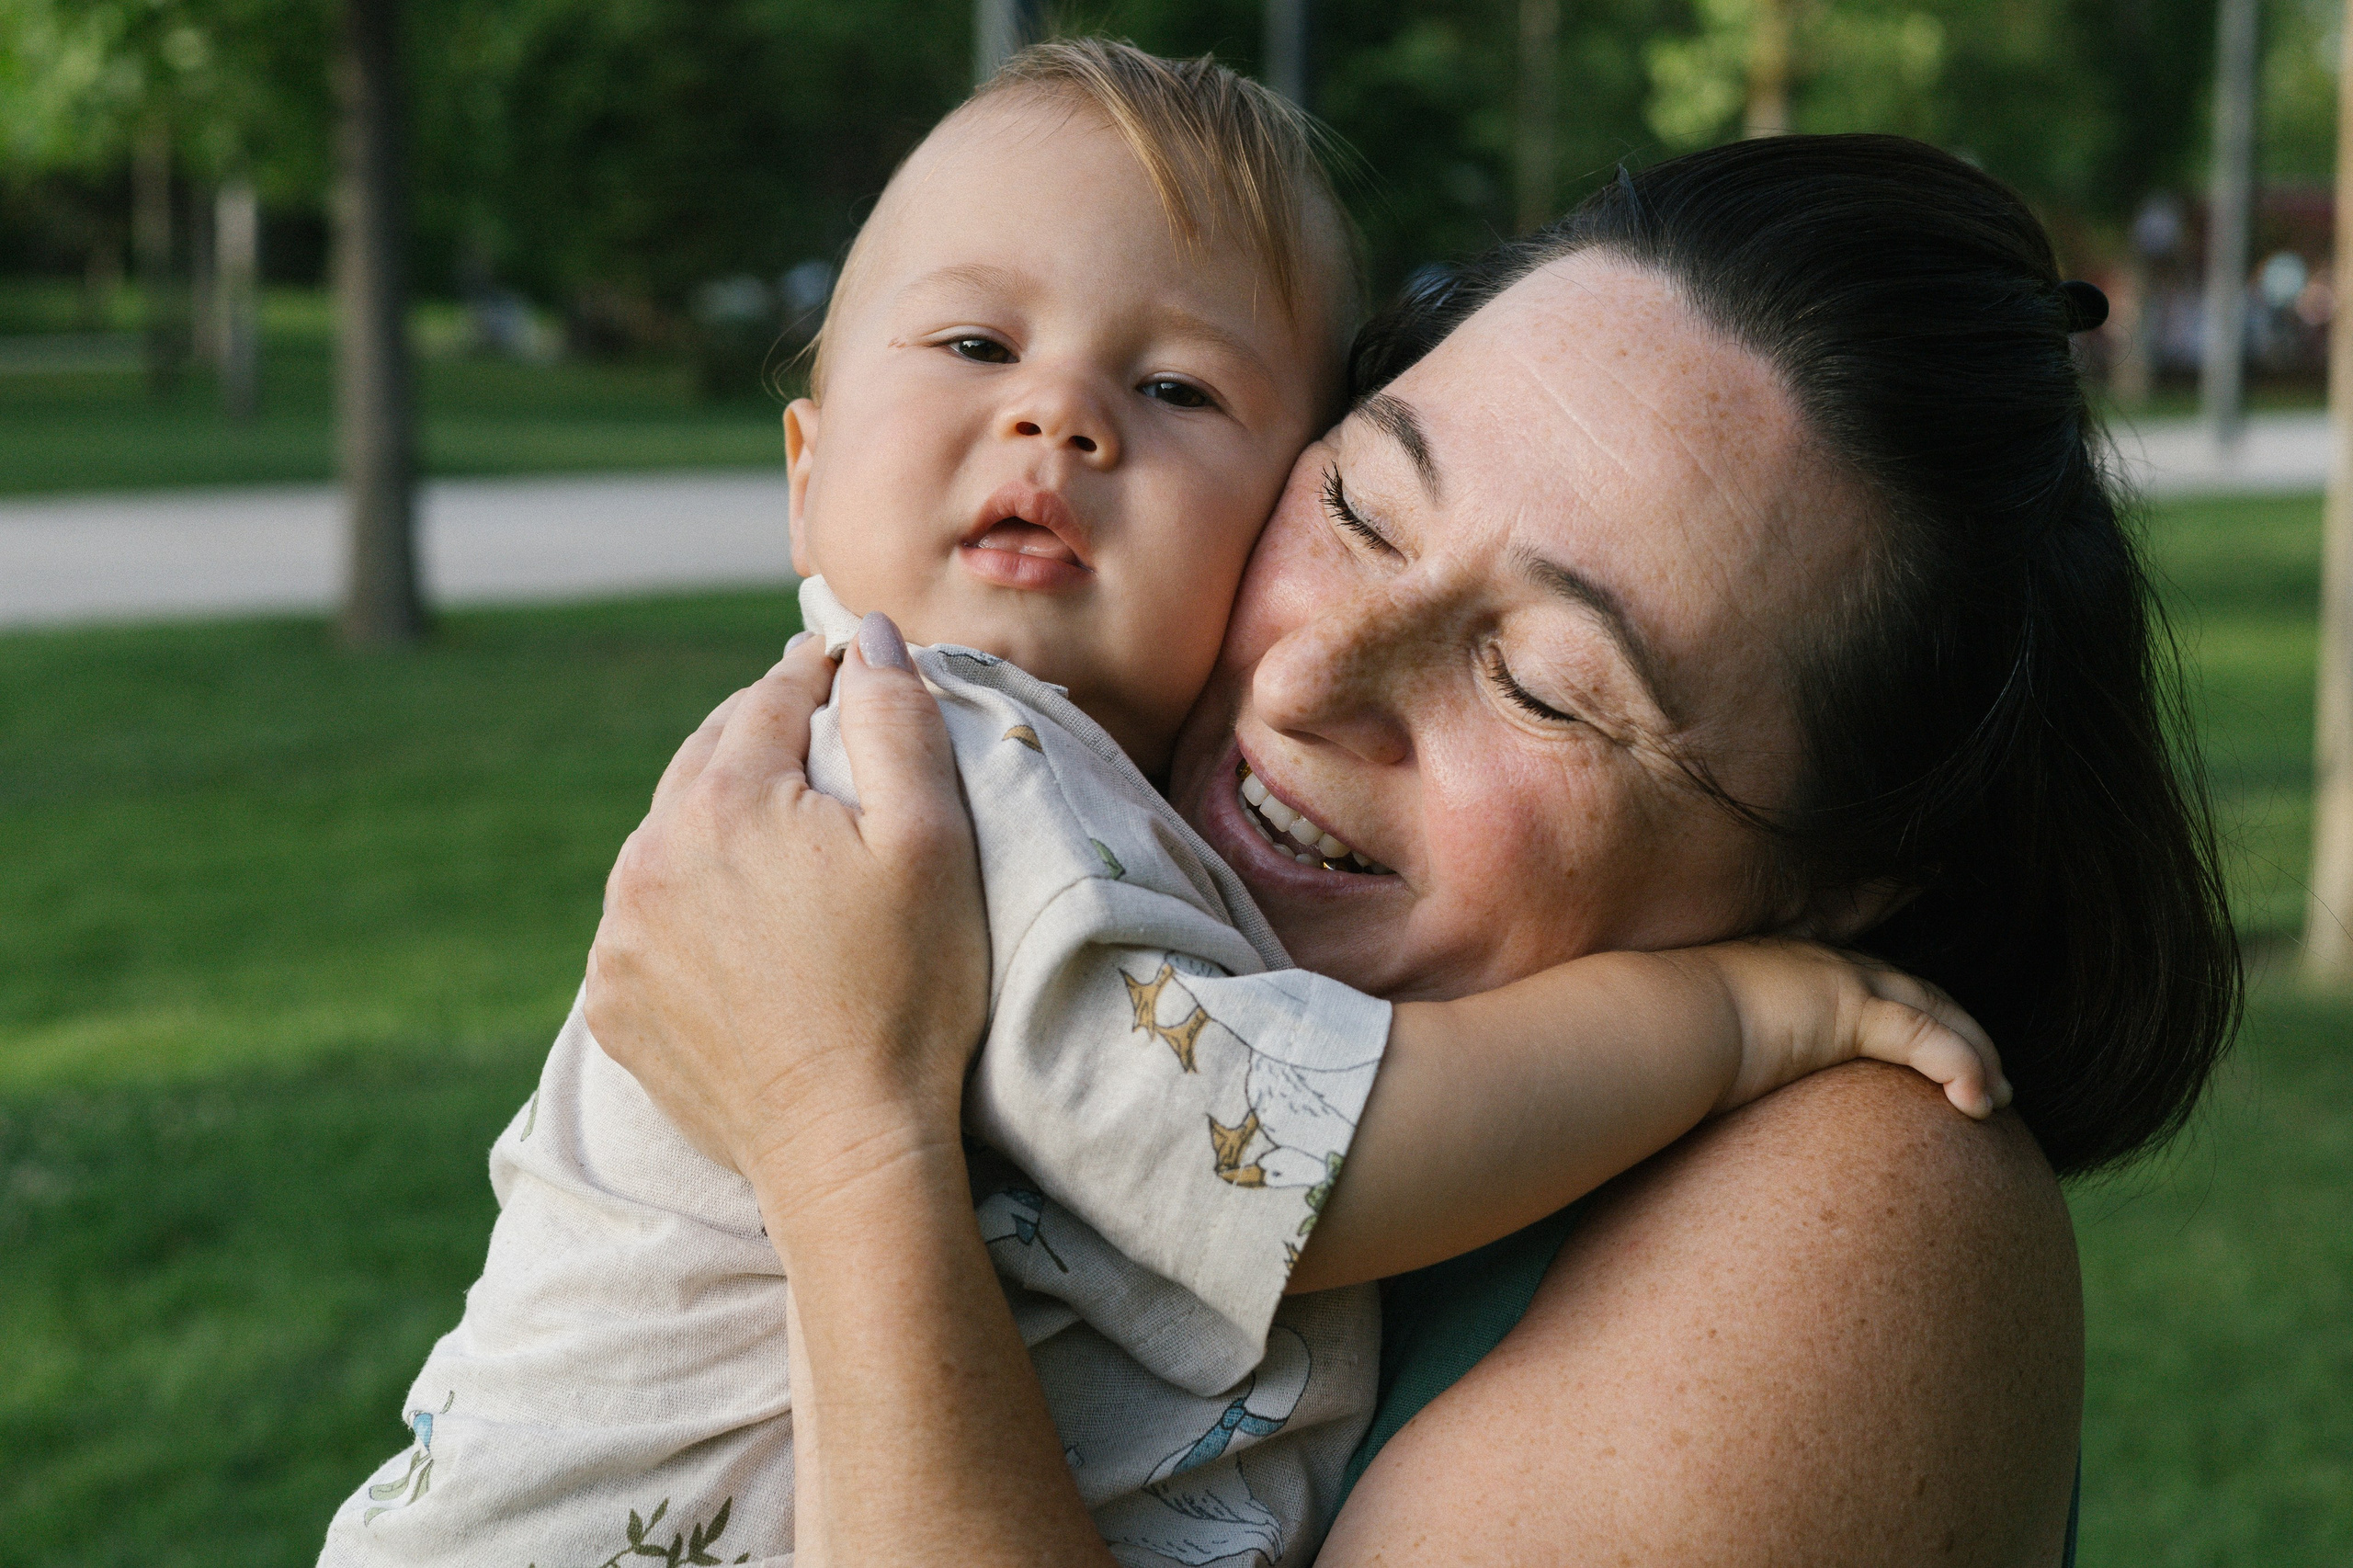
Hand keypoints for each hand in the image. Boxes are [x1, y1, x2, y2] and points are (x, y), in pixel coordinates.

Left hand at [582, 613, 989, 1227]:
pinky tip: (736, 924)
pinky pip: (645, 918)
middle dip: (759, 737)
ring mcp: (621, 935)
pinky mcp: (614, 1001)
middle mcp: (650, 856)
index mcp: (726, 802)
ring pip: (668, 837)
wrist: (848, 1150)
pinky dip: (685, 902)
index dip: (814, 673)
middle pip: (707, 759)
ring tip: (774, 833)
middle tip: (812, 733)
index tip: (841, 663)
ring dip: (715, 820)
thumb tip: (867, 634)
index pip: (769, 699)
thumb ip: (894, 719)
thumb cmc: (909, 991)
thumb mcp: (931, 841)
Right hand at [1685, 938, 2008, 1118]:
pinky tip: (1977, 1105)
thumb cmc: (1659, 1043)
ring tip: (1995, 1100)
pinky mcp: (1851, 1011)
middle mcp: (1823, 965)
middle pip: (1916, 991)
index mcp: (1792, 968)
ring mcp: (1840, 981)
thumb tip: (1696, 1098)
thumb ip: (1716, 1059)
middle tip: (1991, 1078)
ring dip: (1976, 1055)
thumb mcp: (1697, 1043)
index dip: (1906, 979)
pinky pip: (1929, 1041)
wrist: (1651, 1026)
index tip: (1933, 981)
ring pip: (1937, 1014)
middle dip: (1962, 1029)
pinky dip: (1963, 1068)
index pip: (1863, 971)